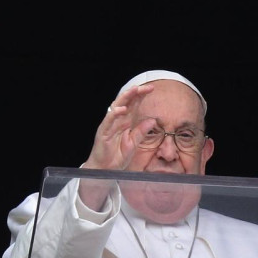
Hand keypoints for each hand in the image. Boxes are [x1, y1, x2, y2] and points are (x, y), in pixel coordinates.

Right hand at [78, 84, 154, 210]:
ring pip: (117, 107)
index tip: (152, 89)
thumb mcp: (133, 144)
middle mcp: (117, 121)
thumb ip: (141, 132)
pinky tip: (122, 109)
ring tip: (134, 90)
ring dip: (125, 98)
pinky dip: (114, 114)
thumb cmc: (117, 157)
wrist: (105, 170)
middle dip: (135, 93)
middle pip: (126, 103)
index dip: (141, 96)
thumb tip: (153, 120)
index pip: (134, 105)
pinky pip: (108, 121)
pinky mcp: (103, 132)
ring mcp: (109, 125)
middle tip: (146, 87)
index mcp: (125, 123)